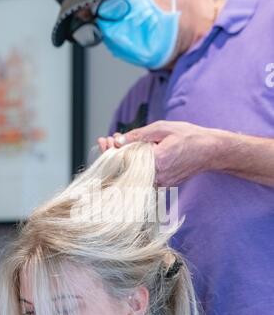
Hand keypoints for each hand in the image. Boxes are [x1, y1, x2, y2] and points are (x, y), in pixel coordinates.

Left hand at [97, 121, 215, 185]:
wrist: (210, 151)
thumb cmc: (189, 136)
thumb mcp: (163, 128)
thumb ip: (140, 135)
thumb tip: (118, 140)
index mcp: (157, 162)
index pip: (126, 161)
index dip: (111, 152)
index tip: (104, 140)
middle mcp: (158, 177)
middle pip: (127, 170)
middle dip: (113, 155)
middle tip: (106, 141)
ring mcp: (161, 183)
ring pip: (135, 175)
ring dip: (124, 161)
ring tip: (115, 145)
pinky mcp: (164, 185)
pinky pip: (145, 177)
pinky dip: (136, 166)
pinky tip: (130, 153)